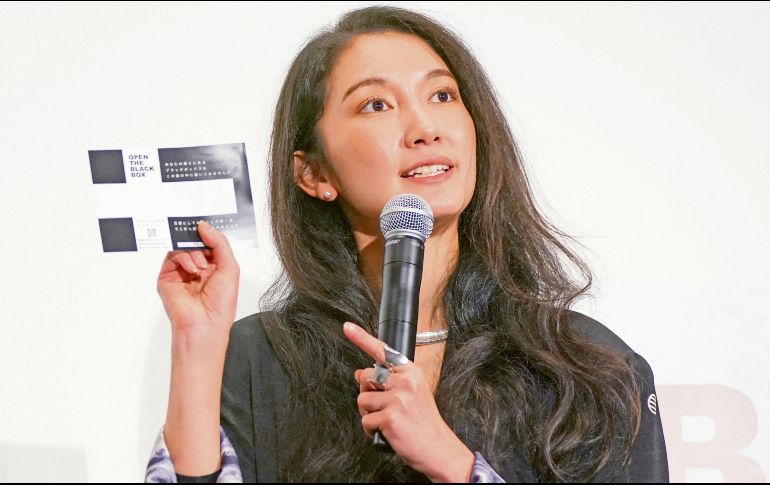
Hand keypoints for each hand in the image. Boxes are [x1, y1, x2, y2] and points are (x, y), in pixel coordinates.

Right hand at [157, 221, 239, 339]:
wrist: (205, 324)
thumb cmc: (221, 304)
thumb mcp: (230, 268)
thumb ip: (219, 243)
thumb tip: (204, 226)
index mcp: (215, 266)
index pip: (209, 242)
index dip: (209, 233)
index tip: (207, 225)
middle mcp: (198, 268)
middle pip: (194, 242)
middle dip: (199, 239)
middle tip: (201, 236)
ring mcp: (181, 272)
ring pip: (182, 248)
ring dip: (193, 253)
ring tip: (201, 267)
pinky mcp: (167, 277)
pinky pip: (171, 257)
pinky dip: (183, 258)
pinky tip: (192, 269)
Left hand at [343, 322, 473, 481]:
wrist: (437, 448)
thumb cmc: (423, 422)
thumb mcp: (412, 394)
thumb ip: (389, 381)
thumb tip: (360, 374)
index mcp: (411, 372)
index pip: (383, 352)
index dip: (362, 338)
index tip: (347, 327)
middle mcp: (405, 381)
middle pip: (367, 377)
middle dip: (368, 393)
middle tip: (382, 406)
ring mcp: (398, 398)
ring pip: (362, 400)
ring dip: (369, 414)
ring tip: (386, 420)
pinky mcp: (390, 416)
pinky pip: (365, 420)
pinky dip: (370, 430)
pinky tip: (386, 432)